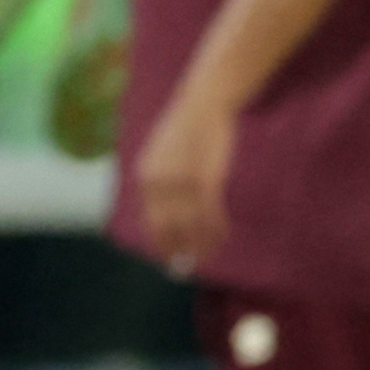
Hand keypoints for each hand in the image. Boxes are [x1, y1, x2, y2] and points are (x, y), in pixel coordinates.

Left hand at [130, 78, 232, 272]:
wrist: (203, 104)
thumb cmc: (187, 129)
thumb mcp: (163, 154)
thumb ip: (162, 182)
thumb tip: (168, 213)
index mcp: (146, 178)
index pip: (150, 221)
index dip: (160, 243)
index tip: (169, 258)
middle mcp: (160, 184)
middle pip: (169, 229)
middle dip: (180, 250)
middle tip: (190, 265)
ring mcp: (182, 184)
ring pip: (192, 226)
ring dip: (202, 244)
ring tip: (210, 254)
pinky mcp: (206, 181)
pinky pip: (210, 215)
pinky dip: (217, 229)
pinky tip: (222, 236)